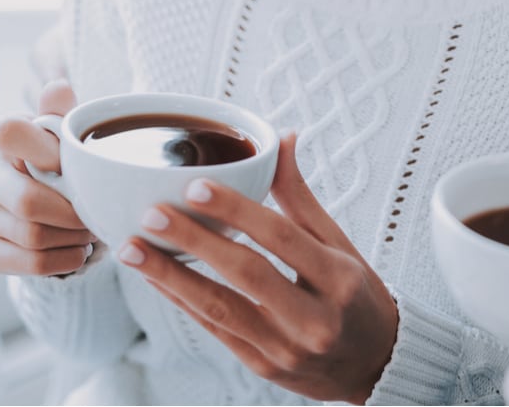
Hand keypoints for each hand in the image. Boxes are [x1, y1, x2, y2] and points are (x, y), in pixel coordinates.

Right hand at [0, 79, 96, 275]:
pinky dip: (62, 260)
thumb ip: (64, 113)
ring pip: (32, 236)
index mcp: (7, 142)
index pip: (7, 131)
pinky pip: (28, 263)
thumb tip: (57, 87)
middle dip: (71, 212)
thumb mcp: (71, 136)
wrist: (59, 206)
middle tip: (95, 213)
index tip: (71, 164)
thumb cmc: (67, 162)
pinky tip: (76, 251)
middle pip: (26, 202)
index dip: (43, 150)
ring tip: (90, 230)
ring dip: (72, 238)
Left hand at [116, 132, 398, 404]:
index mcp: (339, 279)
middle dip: (193, 242)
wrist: (374, 366)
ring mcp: (286, 349)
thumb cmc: (358, 297)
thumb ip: (302, 198)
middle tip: (152, 214)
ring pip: (221, 308)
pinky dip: (182, 301)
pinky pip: (215, 330)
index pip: (282, 238)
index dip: (237, 211)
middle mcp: (314, 319)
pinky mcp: (263, 368)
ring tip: (133, 249)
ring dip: (172, 277)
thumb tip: (281, 141)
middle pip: (246, 274)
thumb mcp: (341, 245)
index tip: (196, 187)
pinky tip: (156, 278)